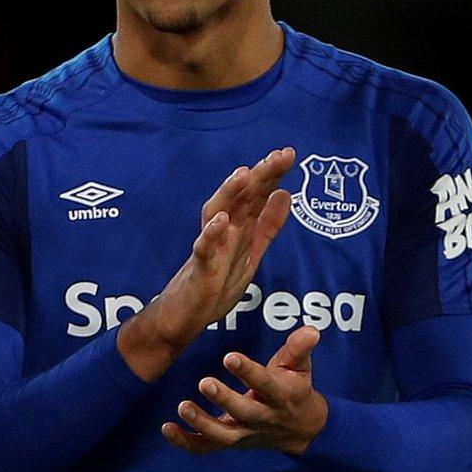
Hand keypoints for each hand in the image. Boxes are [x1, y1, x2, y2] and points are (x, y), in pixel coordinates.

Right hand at [117, 147, 295, 378]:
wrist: (182, 318)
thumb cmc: (215, 284)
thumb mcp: (251, 254)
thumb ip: (267, 226)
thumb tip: (286, 193)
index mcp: (239, 228)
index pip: (256, 195)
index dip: (271, 174)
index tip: (288, 153)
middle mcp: (224, 231)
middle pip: (240, 198)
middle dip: (259, 175)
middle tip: (279, 156)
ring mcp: (210, 248)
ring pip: (217, 213)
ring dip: (229, 193)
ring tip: (245, 173)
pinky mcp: (199, 269)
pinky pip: (203, 249)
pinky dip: (211, 234)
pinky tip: (222, 220)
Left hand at [163, 326, 329, 456]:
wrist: (302, 429)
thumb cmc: (295, 388)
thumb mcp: (301, 367)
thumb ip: (300, 348)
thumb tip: (312, 329)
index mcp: (281, 395)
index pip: (264, 383)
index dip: (248, 372)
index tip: (230, 357)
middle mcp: (263, 417)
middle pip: (243, 412)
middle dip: (224, 399)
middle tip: (204, 382)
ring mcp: (246, 433)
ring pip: (224, 435)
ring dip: (202, 423)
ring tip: (182, 406)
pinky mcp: (232, 442)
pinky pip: (207, 447)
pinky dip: (186, 442)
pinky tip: (167, 428)